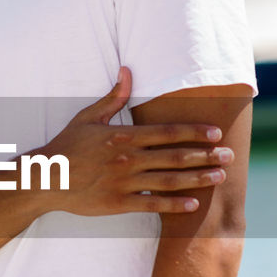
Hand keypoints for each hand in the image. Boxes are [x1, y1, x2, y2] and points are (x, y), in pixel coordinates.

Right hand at [41, 68, 232, 216]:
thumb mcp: (88, 117)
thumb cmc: (67, 146)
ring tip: (219, 177)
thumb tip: (128, 71)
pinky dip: (174, 205)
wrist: (47, 178)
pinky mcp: (118, 203)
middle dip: (205, 156)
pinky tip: (193, 204)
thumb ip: (113, 97)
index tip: (216, 134)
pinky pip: (152, 204)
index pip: (168, 133)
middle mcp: (128, 159)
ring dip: (197, 179)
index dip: (195, 133)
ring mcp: (125, 182)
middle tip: (229, 156)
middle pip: (175, 156)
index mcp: (124, 136)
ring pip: (169, 180)